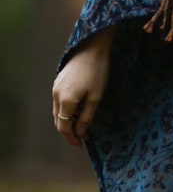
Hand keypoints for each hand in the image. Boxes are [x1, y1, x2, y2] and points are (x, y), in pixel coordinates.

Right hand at [52, 27, 114, 148]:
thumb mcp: (95, 97)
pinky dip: (66, 110)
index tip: (82, 144)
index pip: (64, 127)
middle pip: (59, 120)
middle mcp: (56, 95)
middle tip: (82, 137)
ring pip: (58, 111)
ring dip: (67, 120)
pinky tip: (78, 110)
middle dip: (69, 131)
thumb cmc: (97, 71)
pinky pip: (59, 101)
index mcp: (66, 100)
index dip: (72, 138)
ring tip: (81, 125)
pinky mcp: (58, 81)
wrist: (91, 47)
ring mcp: (55, 87)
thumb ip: (86, 117)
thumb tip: (80, 133)